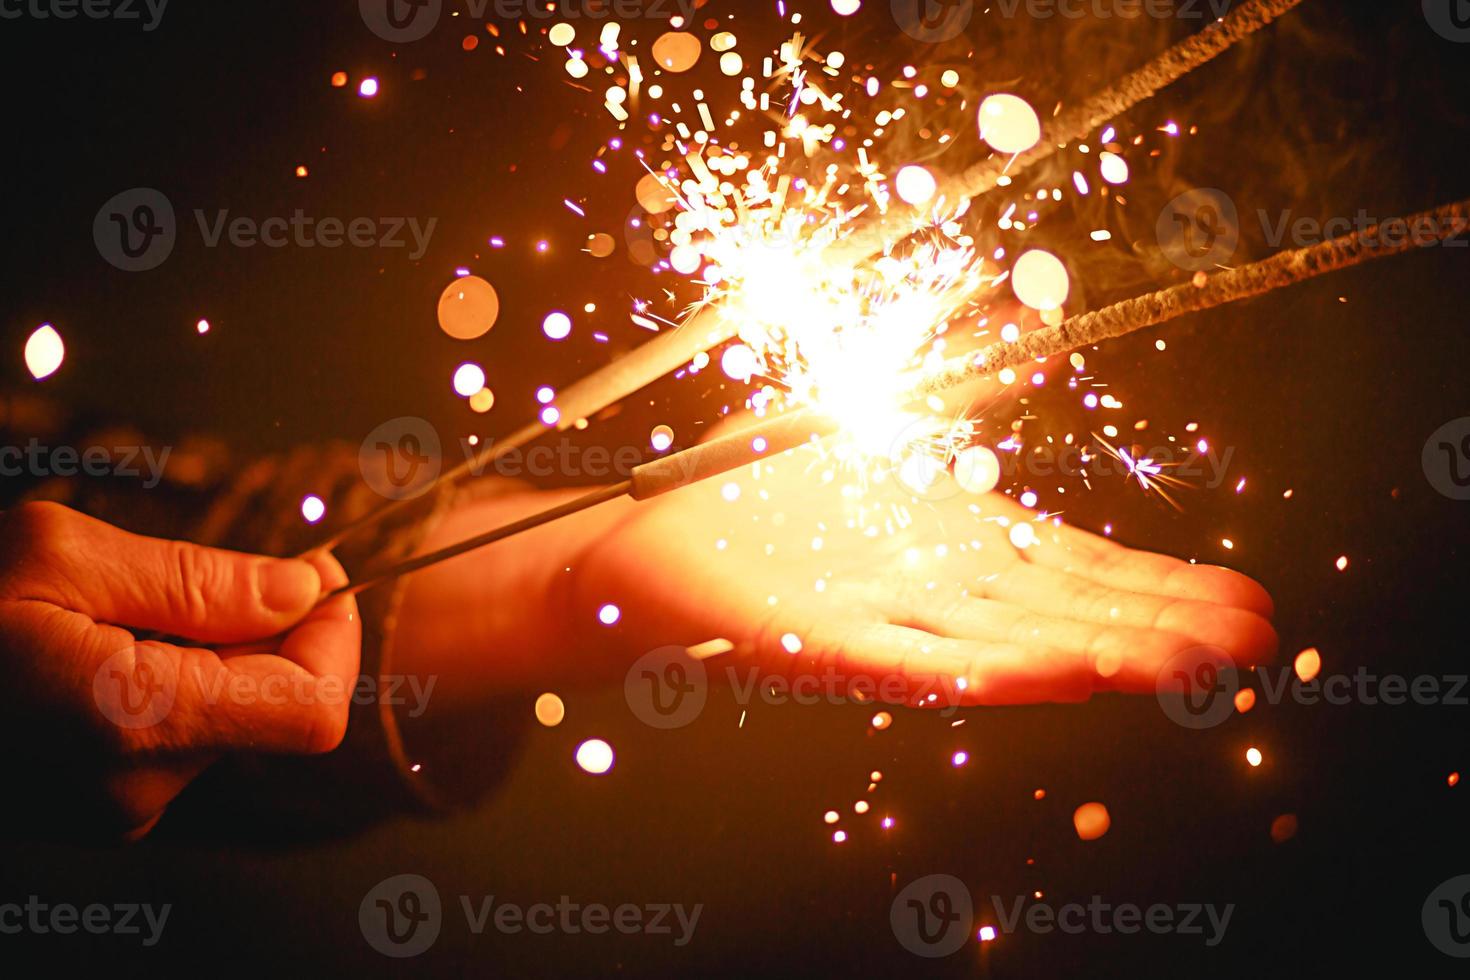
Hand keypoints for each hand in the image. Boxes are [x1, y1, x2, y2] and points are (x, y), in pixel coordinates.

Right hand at [0, 502, 358, 838]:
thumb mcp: (61, 558)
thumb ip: (200, 581)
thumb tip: (303, 590)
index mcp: (139, 726)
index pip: (314, 710)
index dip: (334, 638)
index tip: (315, 577)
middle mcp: (139, 790)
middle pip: (270, 707)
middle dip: (256, 633)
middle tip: (180, 580)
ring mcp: (112, 811)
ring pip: (221, 717)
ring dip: (200, 654)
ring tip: (105, 617)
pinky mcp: (90, 809)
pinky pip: (170, 738)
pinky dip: (162, 683)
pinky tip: (88, 651)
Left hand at [571, 439, 1275, 705]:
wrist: (642, 536)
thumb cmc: (757, 489)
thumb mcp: (872, 428)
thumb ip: (951, 394)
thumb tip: (1030, 329)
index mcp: (952, 542)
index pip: (1076, 566)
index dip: (1158, 587)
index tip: (1242, 604)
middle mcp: (932, 588)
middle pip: (1062, 611)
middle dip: (1156, 629)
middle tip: (1251, 647)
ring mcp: (880, 617)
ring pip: (1005, 644)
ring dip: (1094, 656)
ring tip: (1181, 671)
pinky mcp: (814, 642)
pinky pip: (908, 661)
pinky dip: (980, 670)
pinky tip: (1048, 677)